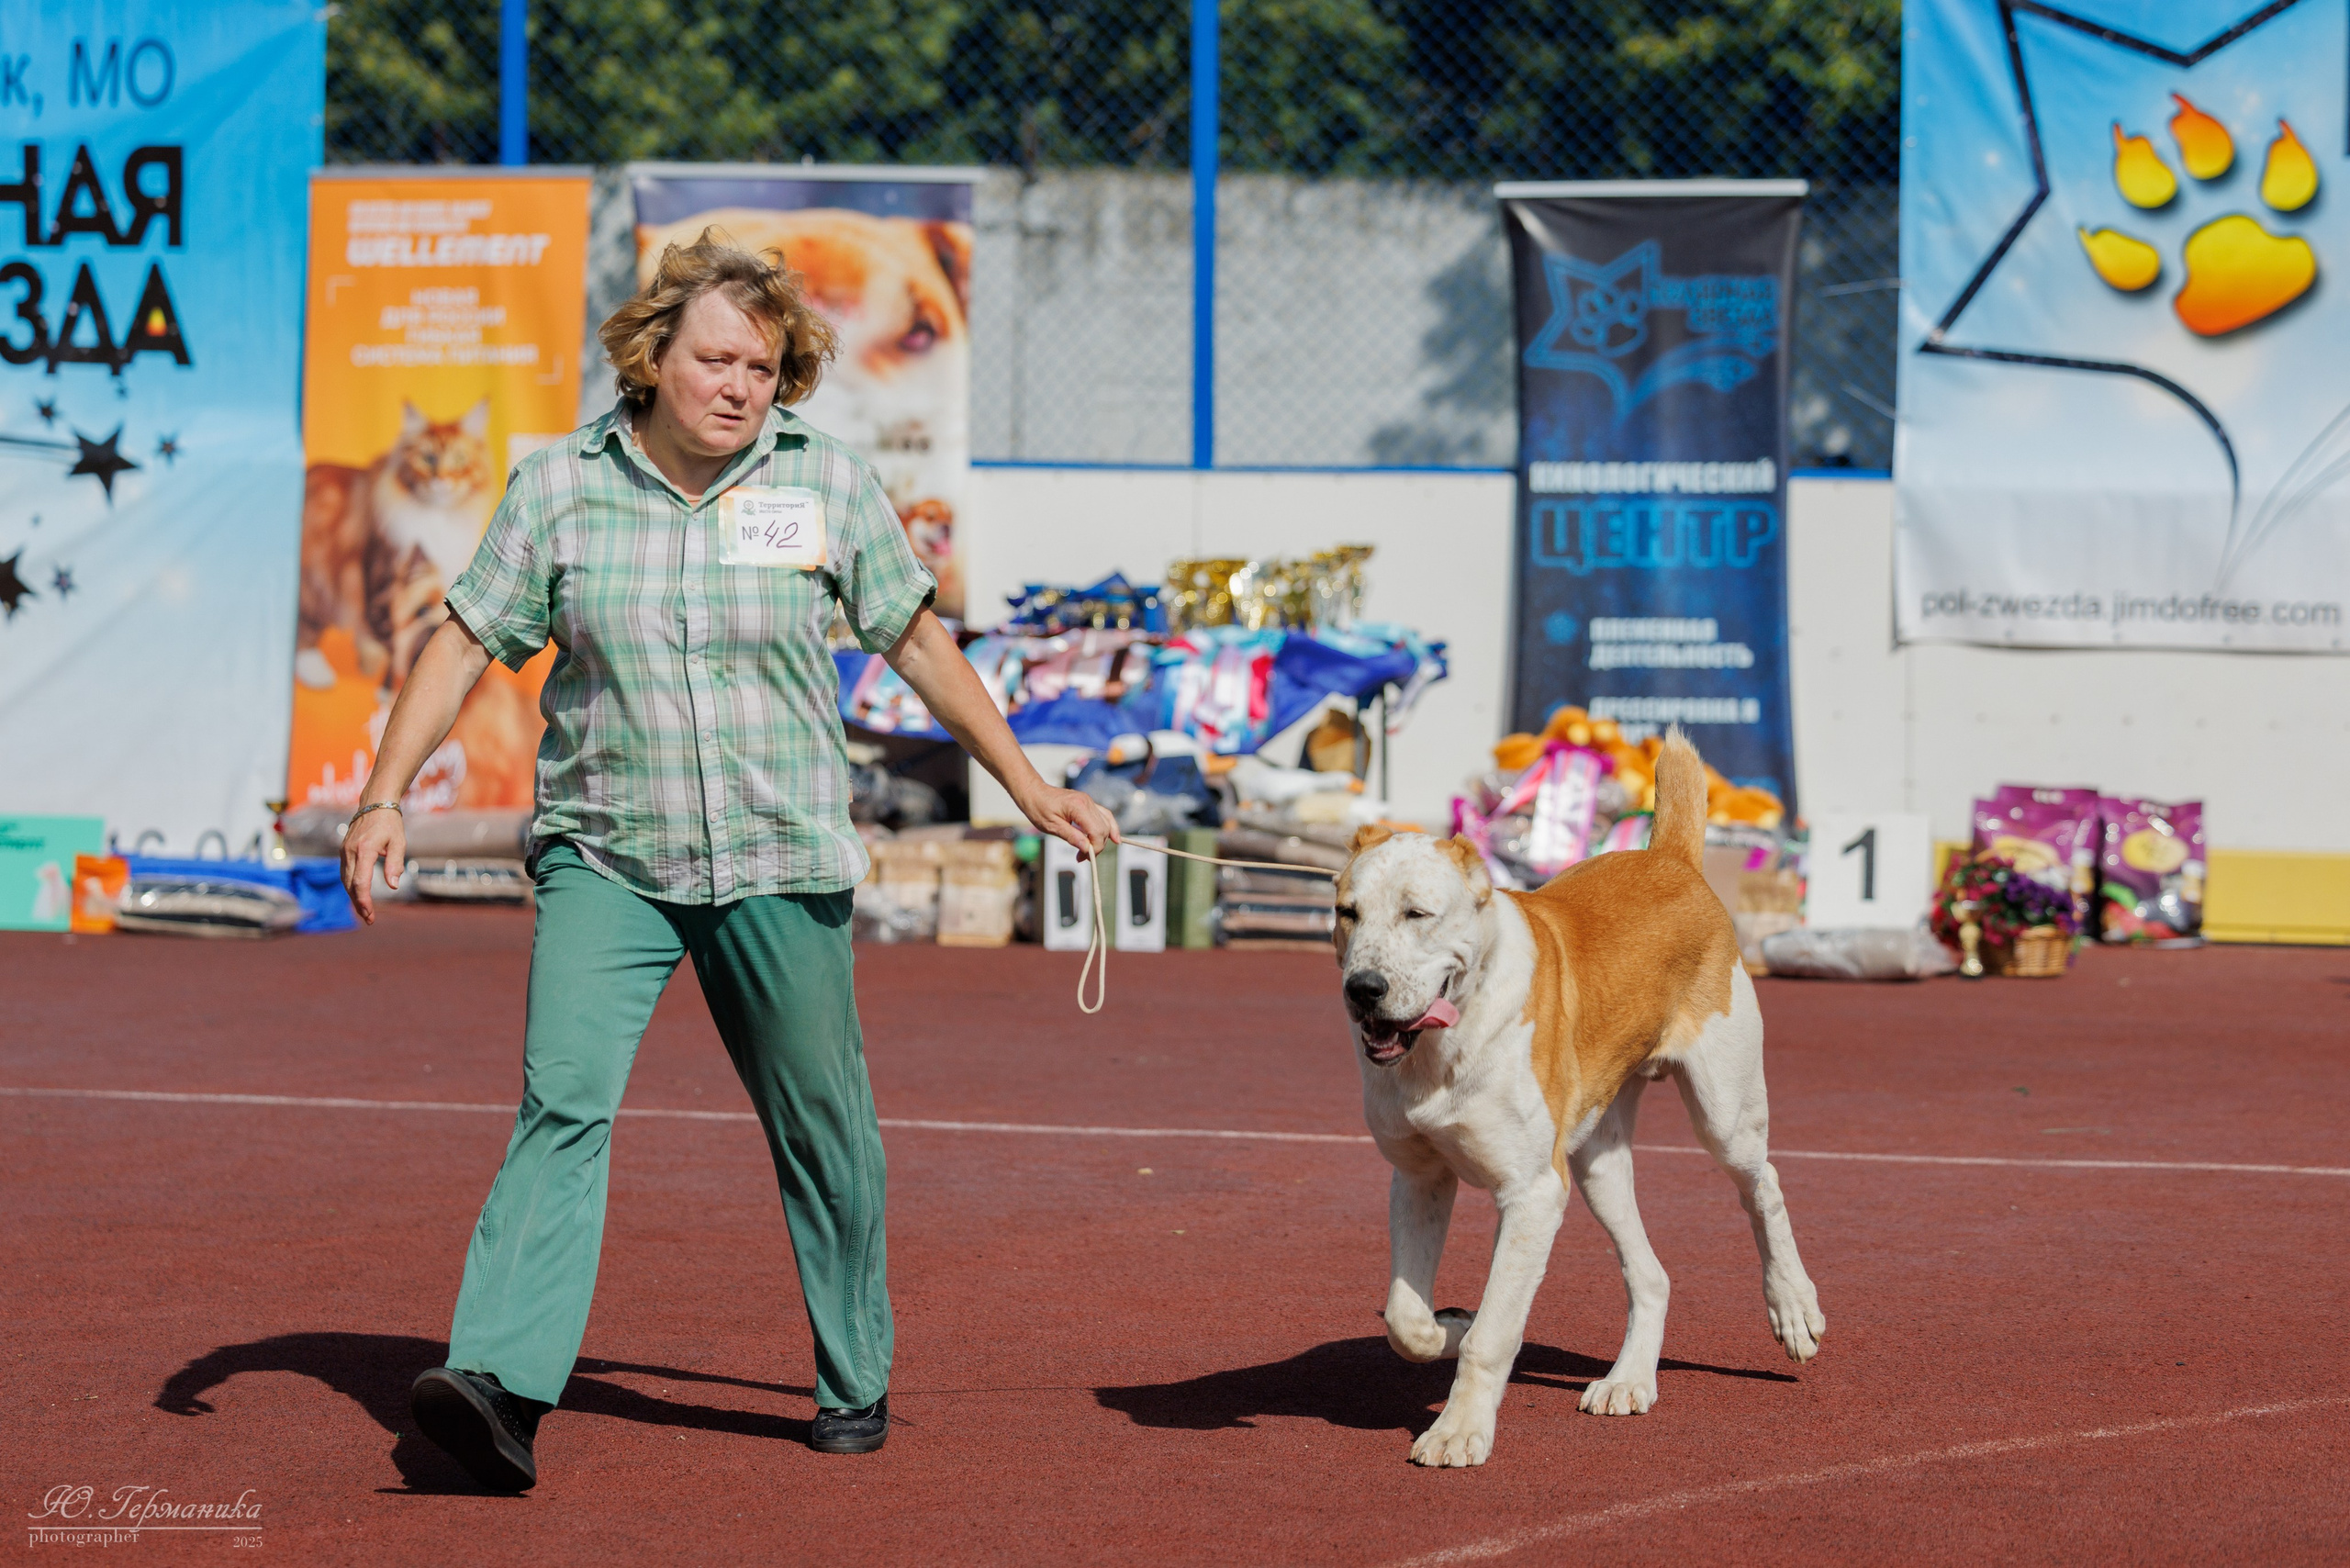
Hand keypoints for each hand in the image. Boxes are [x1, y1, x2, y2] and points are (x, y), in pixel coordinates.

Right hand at [340, 806, 405, 924]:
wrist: (375, 803)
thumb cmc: (390, 823)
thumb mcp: (399, 842)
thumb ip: (395, 864)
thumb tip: (393, 886)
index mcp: (364, 850)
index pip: (360, 882)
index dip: (364, 900)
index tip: (369, 914)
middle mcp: (350, 852)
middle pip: (350, 885)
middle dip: (359, 904)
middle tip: (369, 919)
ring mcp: (344, 851)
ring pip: (345, 880)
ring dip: (354, 897)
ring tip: (365, 911)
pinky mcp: (343, 850)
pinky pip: (345, 872)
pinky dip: (350, 886)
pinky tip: (358, 895)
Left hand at [1018, 784, 1119, 859]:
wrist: (1034, 793)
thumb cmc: (1039, 808)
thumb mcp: (1052, 826)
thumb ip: (1071, 836)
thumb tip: (1086, 848)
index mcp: (1078, 806)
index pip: (1097, 831)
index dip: (1095, 847)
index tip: (1084, 858)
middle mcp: (1087, 802)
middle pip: (1104, 828)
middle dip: (1097, 845)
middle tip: (1083, 857)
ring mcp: (1089, 801)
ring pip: (1106, 822)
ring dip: (1102, 839)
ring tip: (1091, 851)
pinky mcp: (1088, 804)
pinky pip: (1104, 816)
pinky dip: (1108, 827)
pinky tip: (1113, 837)